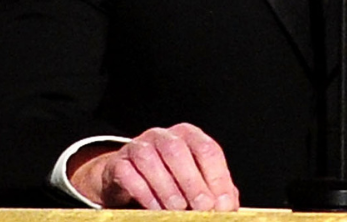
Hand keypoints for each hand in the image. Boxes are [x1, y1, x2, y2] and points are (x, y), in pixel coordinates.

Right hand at [68, 123, 239, 210]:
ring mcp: (137, 147)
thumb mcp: (195, 180)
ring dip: (166, 186)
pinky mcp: (118, 163)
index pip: (207, 150)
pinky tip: (155, 208)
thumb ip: (213, 189)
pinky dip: (144, 192)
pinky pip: (128, 173)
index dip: (217, 177)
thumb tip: (228, 206)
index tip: (223, 204)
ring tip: (178, 209)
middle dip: (192, 181)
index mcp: (188, 136)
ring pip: (149, 159)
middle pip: (177, 151)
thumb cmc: (170, 179)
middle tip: (203, 207)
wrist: (127, 179)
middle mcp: (163, 136)